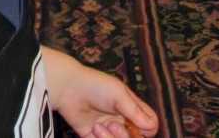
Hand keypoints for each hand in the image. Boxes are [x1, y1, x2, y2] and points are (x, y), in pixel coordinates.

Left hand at [41, 46, 158, 137]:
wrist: (67, 88)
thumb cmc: (94, 84)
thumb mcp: (117, 93)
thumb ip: (135, 110)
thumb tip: (151, 127)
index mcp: (131, 108)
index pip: (150, 125)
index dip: (147, 129)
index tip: (137, 124)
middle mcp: (123, 120)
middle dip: (126, 136)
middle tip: (114, 124)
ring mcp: (110, 130)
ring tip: (101, 126)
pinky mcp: (95, 137)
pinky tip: (94, 128)